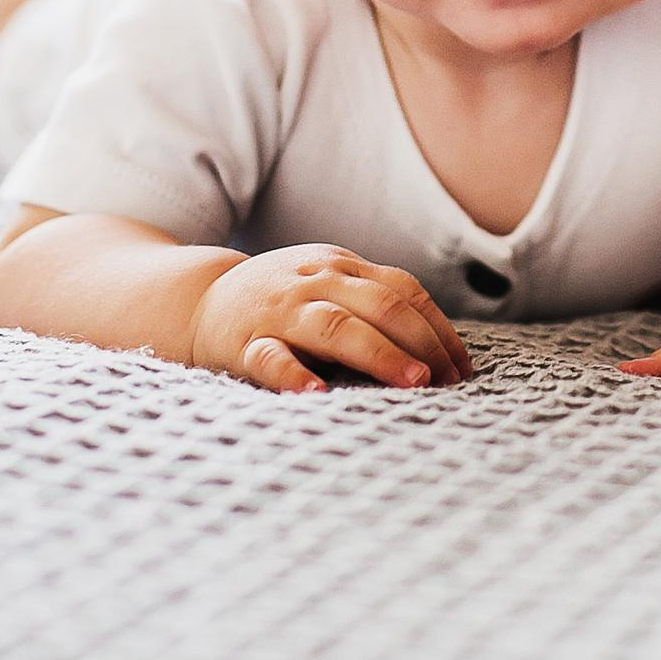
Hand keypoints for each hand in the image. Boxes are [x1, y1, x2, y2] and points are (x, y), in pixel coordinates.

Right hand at [190, 244, 471, 392]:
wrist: (199, 298)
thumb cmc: (283, 302)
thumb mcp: (328, 286)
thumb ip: (373, 306)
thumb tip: (437, 352)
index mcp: (342, 267)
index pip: (404, 290)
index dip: (438, 329)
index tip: (462, 369)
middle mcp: (316, 282)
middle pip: (380, 304)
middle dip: (420, 340)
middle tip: (447, 380)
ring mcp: (280, 310)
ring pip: (335, 326)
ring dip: (379, 353)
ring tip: (411, 382)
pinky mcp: (244, 342)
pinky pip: (271, 357)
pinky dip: (294, 375)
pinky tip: (317, 393)